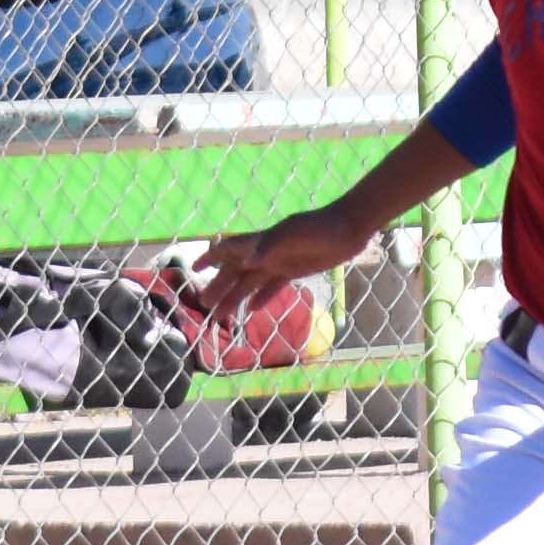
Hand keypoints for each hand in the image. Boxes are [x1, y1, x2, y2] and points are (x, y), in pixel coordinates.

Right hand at [194, 207, 370, 316]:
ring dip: (236, 298)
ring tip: (222, 316)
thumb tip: (246, 263)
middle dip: (219, 287)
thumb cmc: (321, 228)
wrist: (349, 227)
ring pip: (251, 284)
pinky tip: (251, 309)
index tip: (194, 269)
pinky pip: (272, 287)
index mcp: (261, 243)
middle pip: (236, 272)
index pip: (229, 250)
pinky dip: (261, 298)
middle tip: (203, 304)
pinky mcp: (294, 271)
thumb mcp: (294, 235)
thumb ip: (269, 247)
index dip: (211, 258)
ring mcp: (279, 262)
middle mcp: (266, 253)